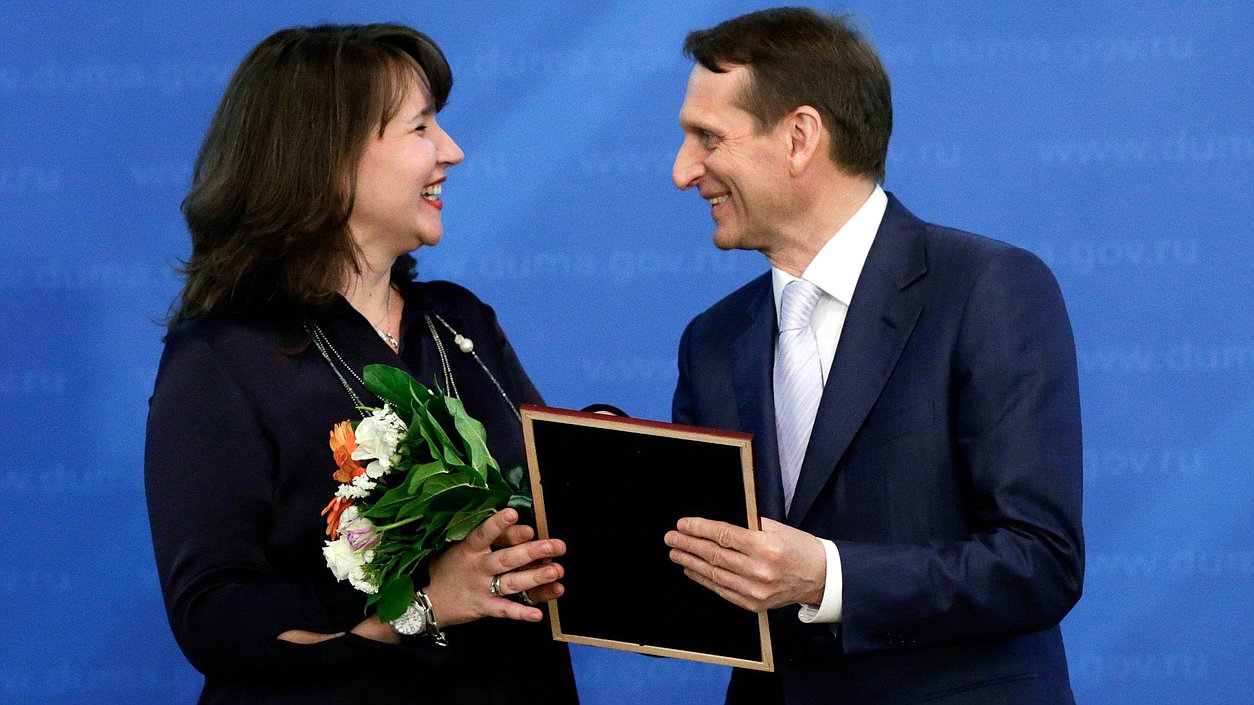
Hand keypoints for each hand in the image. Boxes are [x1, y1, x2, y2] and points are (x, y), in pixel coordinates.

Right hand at [424, 508, 565, 626]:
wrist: (428, 601)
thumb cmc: (450, 568)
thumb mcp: (460, 548)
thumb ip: (486, 538)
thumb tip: (521, 527)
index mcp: (470, 548)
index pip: (485, 533)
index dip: (499, 524)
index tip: (514, 514)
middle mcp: (478, 567)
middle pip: (507, 558)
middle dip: (533, 551)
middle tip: (555, 546)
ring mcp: (481, 588)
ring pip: (510, 583)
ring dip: (534, 578)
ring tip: (555, 572)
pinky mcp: (483, 607)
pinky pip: (504, 610)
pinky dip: (520, 612)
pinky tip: (537, 613)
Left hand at [665, 517, 825, 611]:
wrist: (821, 577)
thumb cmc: (799, 548)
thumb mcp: (777, 528)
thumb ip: (748, 526)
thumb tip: (715, 525)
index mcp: (765, 547)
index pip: (723, 535)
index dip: (699, 529)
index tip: (682, 524)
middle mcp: (759, 571)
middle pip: (714, 555)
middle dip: (688, 545)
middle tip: (671, 538)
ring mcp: (755, 591)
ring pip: (714, 574)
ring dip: (691, 563)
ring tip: (676, 553)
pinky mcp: (753, 604)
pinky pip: (722, 590)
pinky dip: (704, 580)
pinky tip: (692, 570)